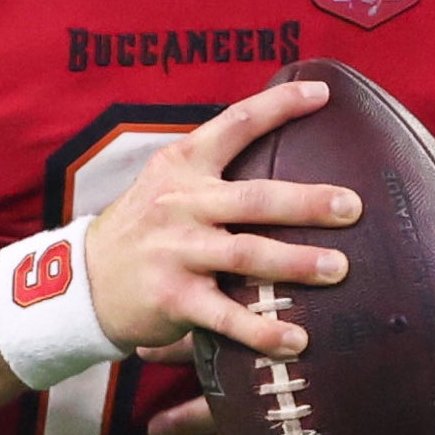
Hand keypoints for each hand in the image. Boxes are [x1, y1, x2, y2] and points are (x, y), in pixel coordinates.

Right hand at [81, 78, 350, 366]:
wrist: (82, 282)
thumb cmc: (144, 230)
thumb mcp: (168, 183)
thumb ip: (215, 168)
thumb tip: (286, 147)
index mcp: (183, 165)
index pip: (235, 124)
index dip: (280, 106)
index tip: (322, 94)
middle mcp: (180, 203)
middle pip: (254, 198)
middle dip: (307, 201)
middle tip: (352, 207)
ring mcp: (176, 252)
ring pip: (246, 254)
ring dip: (297, 263)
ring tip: (339, 269)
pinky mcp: (173, 298)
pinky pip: (227, 317)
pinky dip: (264, 331)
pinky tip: (298, 340)